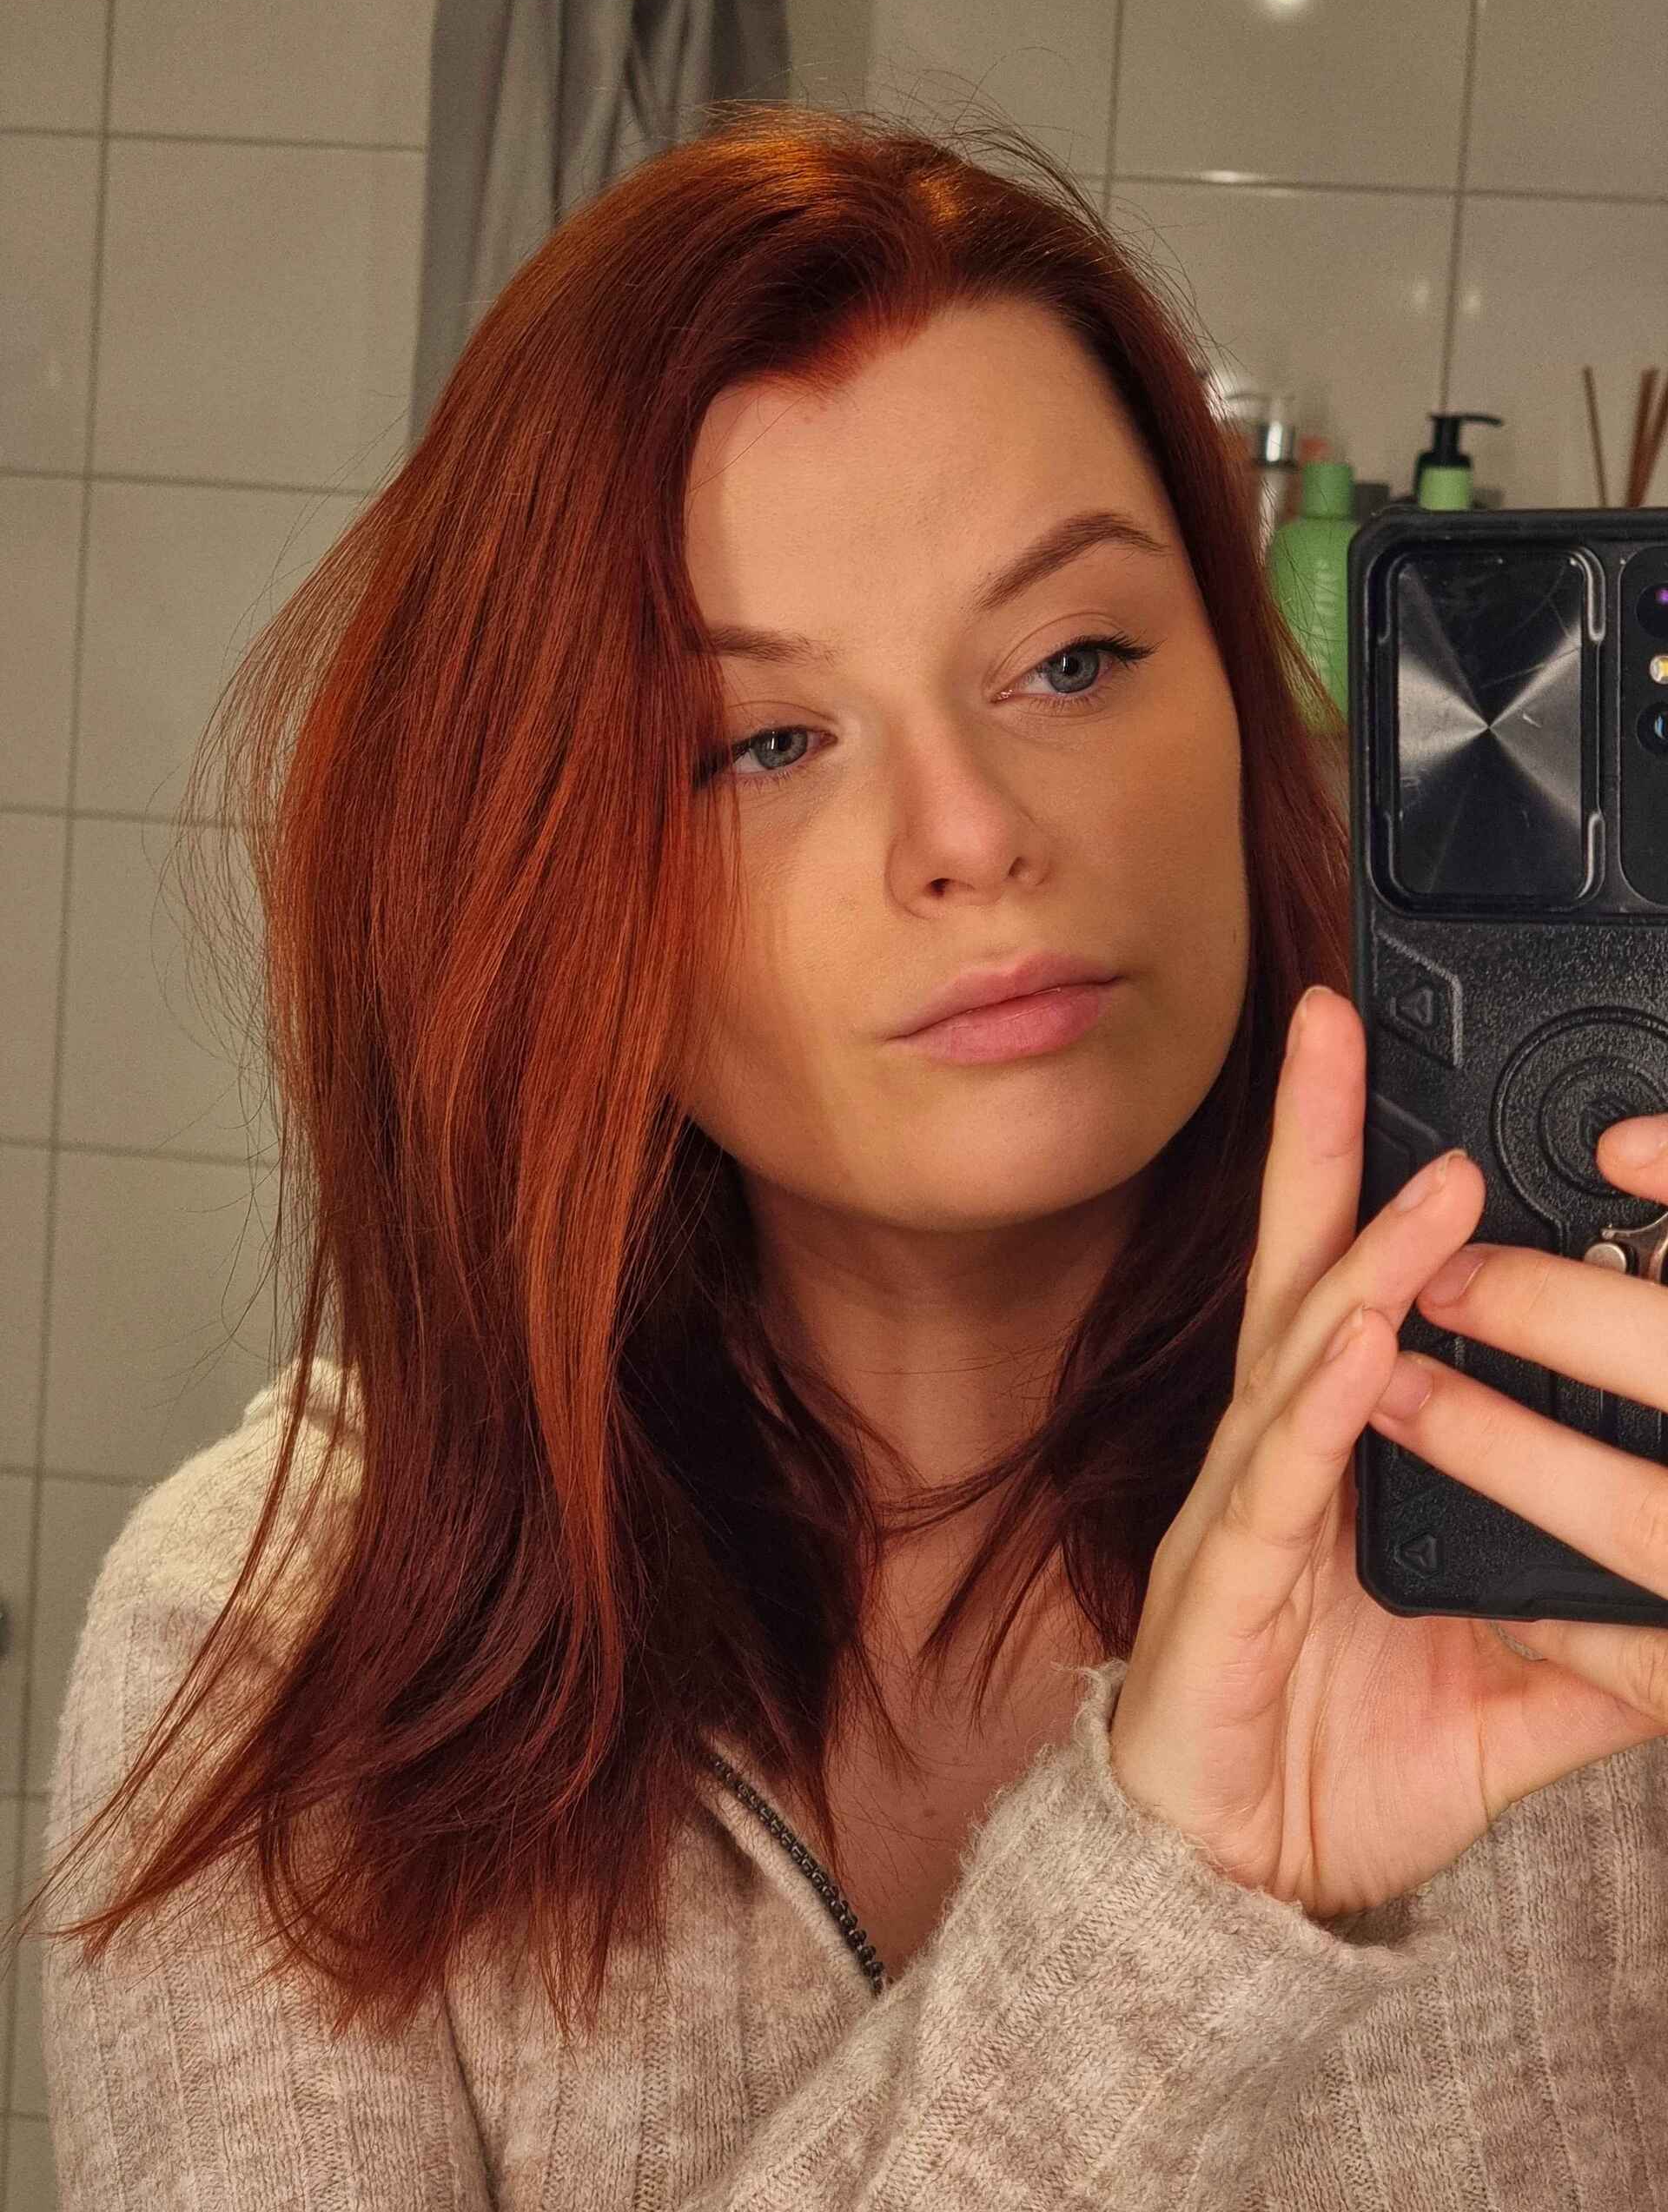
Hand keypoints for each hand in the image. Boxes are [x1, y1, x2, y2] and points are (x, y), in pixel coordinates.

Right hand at [1107, 984, 1667, 1923]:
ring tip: (1427, 1173)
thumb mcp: (1506, 1684)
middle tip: (1340, 1020)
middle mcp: (1281, 1456)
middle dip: (1318, 1140)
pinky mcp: (1220, 1582)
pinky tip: (1363, 1335)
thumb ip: (1595, 1634)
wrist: (1232, 1876)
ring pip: (1297, 1352)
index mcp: (1336, 1458)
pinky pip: (1274, 1479)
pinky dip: (1320, 1401)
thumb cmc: (1339, 1756)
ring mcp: (1243, 1508)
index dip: (1377, 1186)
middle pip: (1299, 1268)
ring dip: (1360, 1256)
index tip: (1423, 1086)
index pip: (1354, 1290)